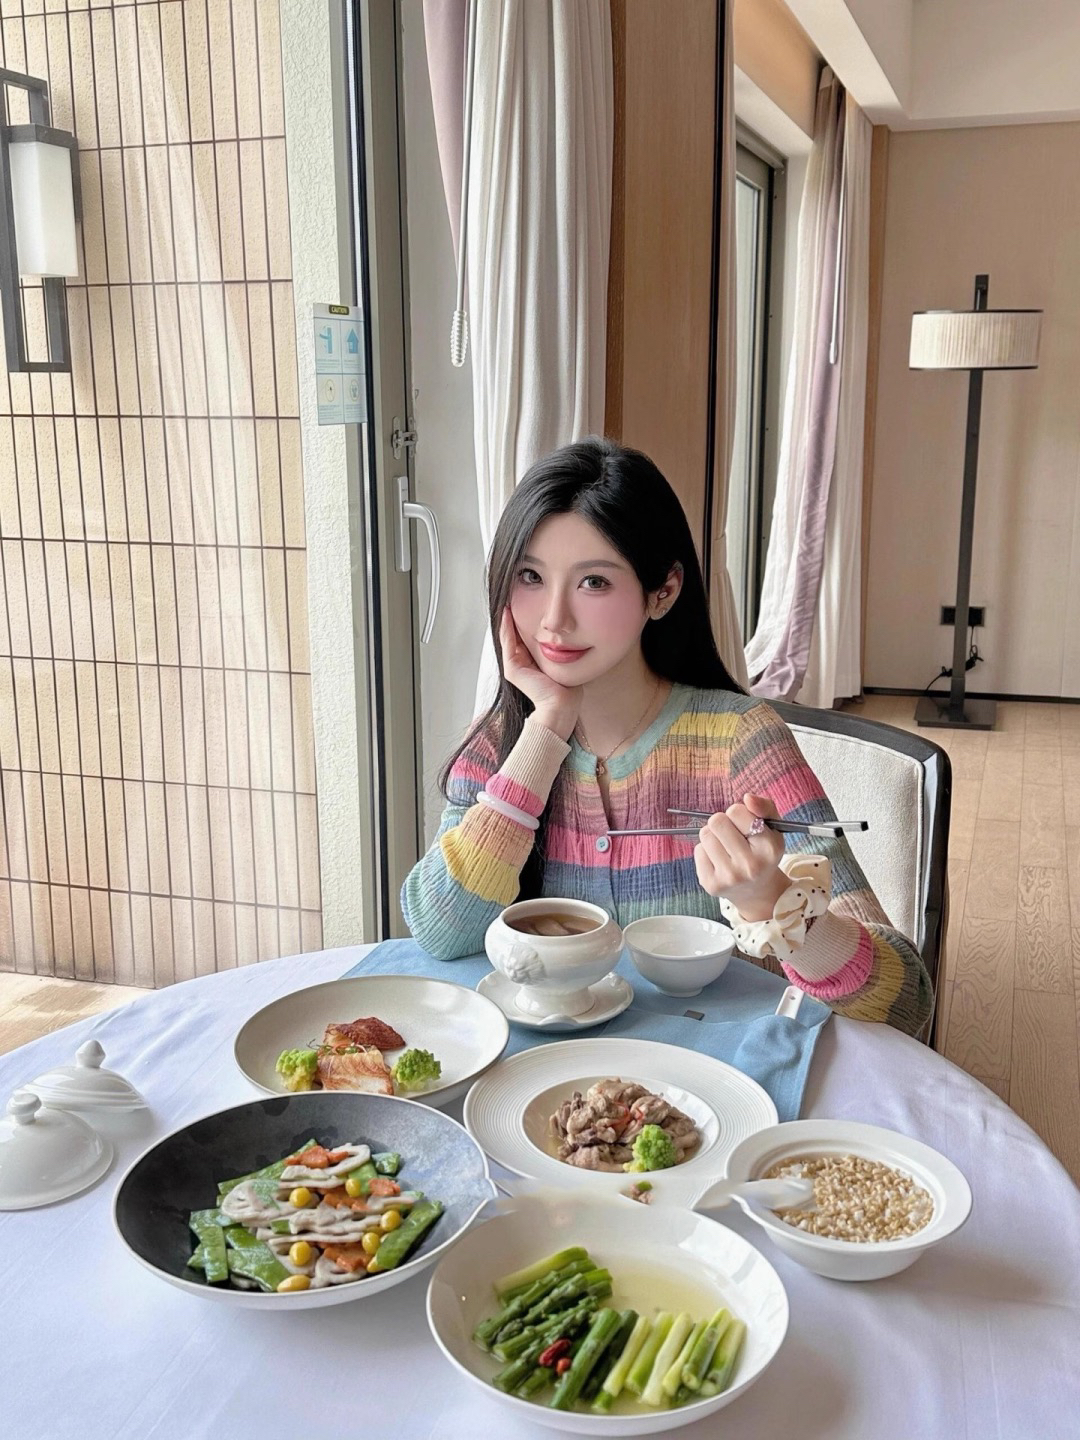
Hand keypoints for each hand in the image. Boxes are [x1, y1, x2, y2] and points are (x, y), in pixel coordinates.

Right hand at [499, 608, 581, 740]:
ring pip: (509, 635)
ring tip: (509, 598)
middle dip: (516, 614)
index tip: (530, 599)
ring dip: (508, 617)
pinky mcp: (511, 668)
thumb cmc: (567, 686)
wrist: (562, 705)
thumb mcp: (563, 660)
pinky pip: (508, 642)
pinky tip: (507, 611)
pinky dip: (506, 626)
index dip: (526, 617)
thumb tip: (569, 631)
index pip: (526, 634)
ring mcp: (513, 665)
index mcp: (531, 661)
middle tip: (516, 593)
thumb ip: (560, 648)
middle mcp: (520, 662)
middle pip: (516, 633)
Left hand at [694, 793, 789, 919]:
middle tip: (733, 835)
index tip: (745, 825)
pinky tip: (719, 860)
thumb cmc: (762, 852)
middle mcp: (750, 866)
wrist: (756, 891)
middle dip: (723, 823)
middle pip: (716, 821)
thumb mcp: (772, 828)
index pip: (735, 811)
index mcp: (769, 849)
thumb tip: (747, 797)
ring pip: (705, 835)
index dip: (738, 814)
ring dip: (714, 836)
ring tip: (726, 847)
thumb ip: (764, 807)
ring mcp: (729, 877)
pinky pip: (698, 850)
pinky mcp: (711, 884)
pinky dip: (706, 851)